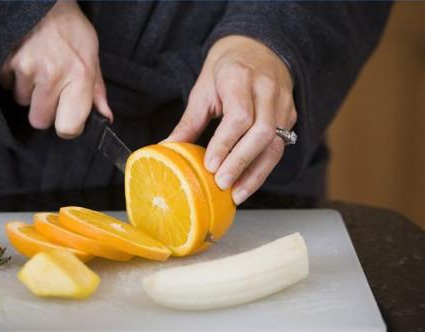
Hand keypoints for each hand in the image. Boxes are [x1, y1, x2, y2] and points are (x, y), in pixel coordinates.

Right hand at [0, 0, 111, 138]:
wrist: (44, 2)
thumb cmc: (71, 30)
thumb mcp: (92, 57)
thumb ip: (97, 92)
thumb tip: (106, 118)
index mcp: (80, 77)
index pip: (68, 128)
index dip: (67, 128)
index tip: (67, 119)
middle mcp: (54, 75)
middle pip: (40, 121)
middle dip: (45, 111)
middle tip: (51, 90)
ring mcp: (27, 68)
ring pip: (22, 103)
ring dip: (29, 92)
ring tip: (38, 69)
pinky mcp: (6, 61)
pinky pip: (6, 86)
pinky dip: (13, 78)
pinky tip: (24, 61)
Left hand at [166, 35, 296, 204]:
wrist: (258, 47)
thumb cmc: (226, 69)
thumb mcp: (203, 89)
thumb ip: (189, 122)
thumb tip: (167, 149)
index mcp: (240, 78)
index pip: (239, 116)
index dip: (225, 144)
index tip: (210, 165)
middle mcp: (268, 90)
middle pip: (261, 133)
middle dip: (241, 162)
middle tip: (222, 184)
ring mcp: (283, 103)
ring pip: (275, 144)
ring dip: (256, 173)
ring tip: (237, 194)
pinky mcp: (290, 116)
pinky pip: (279, 146)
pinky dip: (263, 167)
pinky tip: (248, 183)